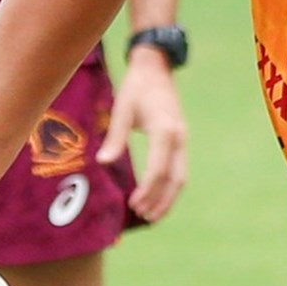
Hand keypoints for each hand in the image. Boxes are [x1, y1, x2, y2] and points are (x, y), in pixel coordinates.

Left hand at [96, 48, 187, 221]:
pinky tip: (157, 195)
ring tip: (151, 214)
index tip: (133, 204)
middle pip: (176, 178)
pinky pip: (179, 168)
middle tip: (142, 216)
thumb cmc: (136, 88)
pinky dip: (170, 186)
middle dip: (161, 200)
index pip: (159, 169)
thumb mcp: (121, 110)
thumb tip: (103, 163)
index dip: (147, 190)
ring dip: (168, 197)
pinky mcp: (180, 139)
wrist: (156, 68)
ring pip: (181, 176)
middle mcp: (179, 137)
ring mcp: (183, 138)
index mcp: (165, 131)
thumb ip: (114, 138)